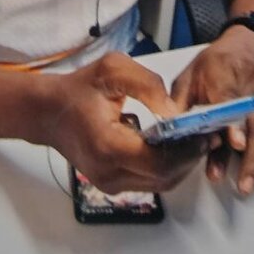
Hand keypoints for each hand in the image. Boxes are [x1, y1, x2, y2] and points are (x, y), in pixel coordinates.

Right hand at [43, 53, 209, 193]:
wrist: (48, 112)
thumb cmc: (78, 90)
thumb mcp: (113, 69)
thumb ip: (148, 86)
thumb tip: (174, 112)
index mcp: (108, 145)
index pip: (160, 161)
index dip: (187, 150)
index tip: (204, 132)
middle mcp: (108, 172)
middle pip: (165, 177)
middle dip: (190, 157)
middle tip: (206, 135)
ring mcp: (109, 182)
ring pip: (160, 184)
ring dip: (181, 164)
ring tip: (193, 139)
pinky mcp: (112, 184)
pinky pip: (149, 181)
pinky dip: (166, 167)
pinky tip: (173, 146)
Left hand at [170, 25, 253, 193]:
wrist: (253, 41)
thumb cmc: (219, 60)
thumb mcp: (191, 74)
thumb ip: (180, 102)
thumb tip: (168, 129)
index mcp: (225, 76)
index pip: (232, 101)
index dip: (234, 123)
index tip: (234, 143)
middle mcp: (252, 89)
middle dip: (251, 157)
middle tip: (241, 183)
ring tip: (248, 184)